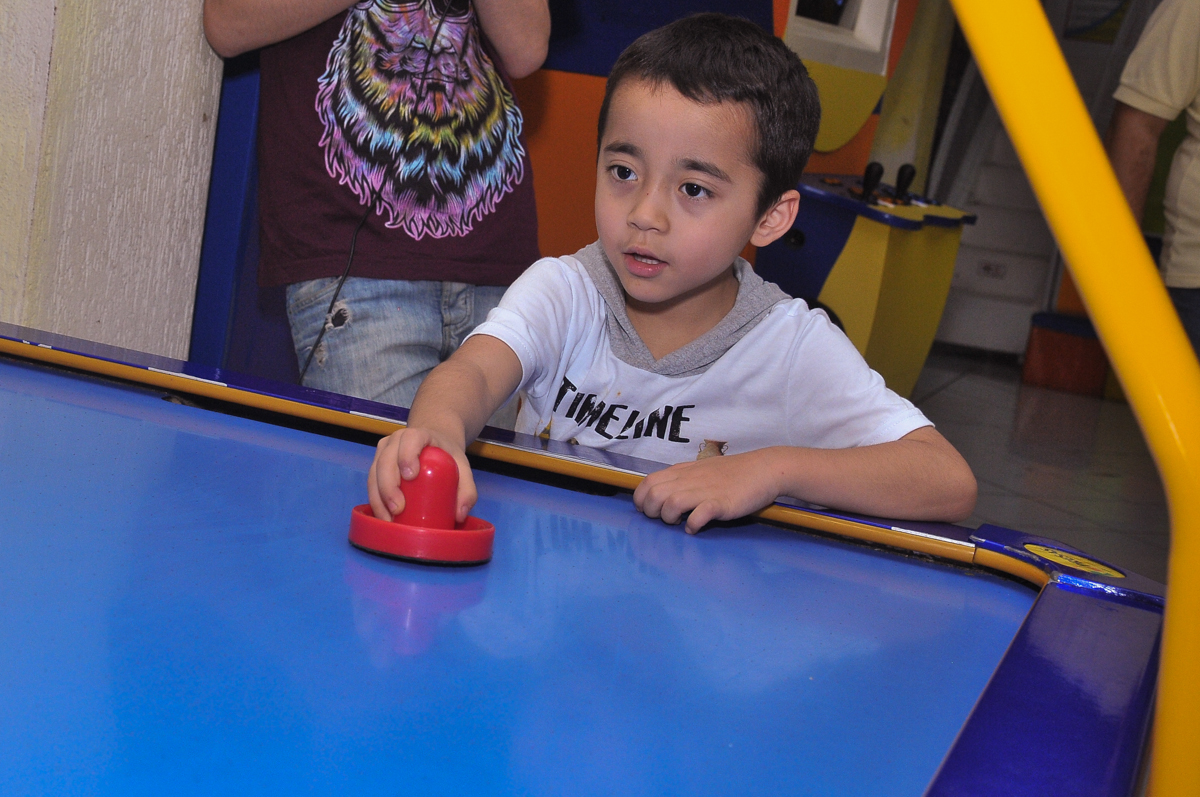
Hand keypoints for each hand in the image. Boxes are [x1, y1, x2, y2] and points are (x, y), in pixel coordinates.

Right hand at [367, 427, 475, 523]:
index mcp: (418, 435)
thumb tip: (460, 514)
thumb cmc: (447, 455)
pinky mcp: (376, 465)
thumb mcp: (463, 467)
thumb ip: (467, 489)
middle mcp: (396, 440)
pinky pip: (371, 482)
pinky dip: (375, 500)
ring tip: (389, 519)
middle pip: (386, 460)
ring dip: (378, 497)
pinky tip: (383, 516)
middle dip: (388, 485)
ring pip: (374, 472)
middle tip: (399, 509)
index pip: (410, 439)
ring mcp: (383, 452)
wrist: (434, 445)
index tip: (411, 476)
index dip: (406, 455)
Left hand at [633, 450, 781, 534]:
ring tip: (678, 523)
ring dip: (669, 518)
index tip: (648, 510)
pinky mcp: (721, 503)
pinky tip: (696, 528)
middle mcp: (690, 480)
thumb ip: (682, 480)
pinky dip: (692, 525)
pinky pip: (699, 515)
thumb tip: (664, 495)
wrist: (763, 469)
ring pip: (671, 503)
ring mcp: (705, 491)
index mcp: (683, 471)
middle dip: (651, 512)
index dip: (641, 499)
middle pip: (654, 495)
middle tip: (664, 519)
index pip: (648, 482)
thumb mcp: (701, 470)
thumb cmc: (733, 472)